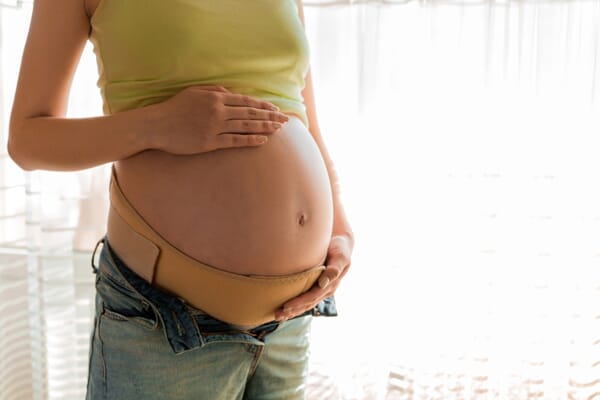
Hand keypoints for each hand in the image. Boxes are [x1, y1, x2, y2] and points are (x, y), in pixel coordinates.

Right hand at [151, 85, 288, 154]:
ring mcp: (214, 127)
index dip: (262, 105)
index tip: (275, 109)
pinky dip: (250, 140)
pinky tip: (263, 140)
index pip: (245, 101)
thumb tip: (231, 92)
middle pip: (250, 113)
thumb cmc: (174, 108)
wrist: (156, 125)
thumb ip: (214, 90)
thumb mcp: (194, 92)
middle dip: (270, 116)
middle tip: (285, 120)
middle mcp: (218, 111)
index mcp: (215, 97)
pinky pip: (235, 141)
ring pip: (246, 126)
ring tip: (278, 130)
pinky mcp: (210, 142)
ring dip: (264, 127)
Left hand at [275, 234, 353, 320]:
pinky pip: (305, 298)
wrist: (342, 243)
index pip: (312, 296)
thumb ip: (334, 269)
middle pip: (307, 304)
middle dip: (292, 311)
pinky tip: (285, 308)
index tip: (286, 306)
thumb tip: (323, 283)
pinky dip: (295, 305)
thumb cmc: (340, 248)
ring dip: (292, 311)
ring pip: (306, 304)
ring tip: (277, 316)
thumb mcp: (341, 257)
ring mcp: (321, 290)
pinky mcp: (316, 286)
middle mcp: (325, 290)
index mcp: (331, 285)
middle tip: (277, 315)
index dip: (299, 302)